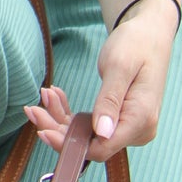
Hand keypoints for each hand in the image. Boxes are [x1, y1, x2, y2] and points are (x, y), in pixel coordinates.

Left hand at [23, 4, 176, 162]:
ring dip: (61, 117)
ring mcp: (129, 126)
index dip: (71, 144)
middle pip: (91, 143)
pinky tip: (57, 94)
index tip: (43, 131)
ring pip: (87, 134)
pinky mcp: (119, 118)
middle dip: (58, 128)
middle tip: (32, 109)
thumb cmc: (136, 44)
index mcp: (141, 120)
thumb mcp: (119, 67)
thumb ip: (109, 101)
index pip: (102, 148)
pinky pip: (91, 123)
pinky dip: (71, 112)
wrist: (149, 33)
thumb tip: (103, 133)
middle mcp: (137, 130)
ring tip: (45, 94)